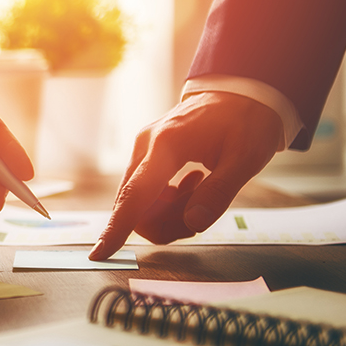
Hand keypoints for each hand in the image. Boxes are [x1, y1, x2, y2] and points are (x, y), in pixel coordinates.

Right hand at [90, 92, 281, 259]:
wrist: (240, 91)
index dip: (117, 228)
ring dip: (169, 212)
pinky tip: (192, 184)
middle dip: (166, 223)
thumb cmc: (246, 119)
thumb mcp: (246, 158)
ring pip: (140, 203)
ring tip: (201, 190)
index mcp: (166, 145)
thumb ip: (218, 193)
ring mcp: (142, 150)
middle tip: (202, 211)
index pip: (135, 195)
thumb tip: (193, 223)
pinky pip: (145, 192)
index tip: (99, 254)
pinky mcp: (146, 155)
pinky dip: (167, 202)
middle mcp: (144, 147)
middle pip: (135, 206)